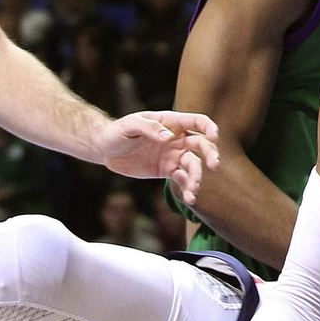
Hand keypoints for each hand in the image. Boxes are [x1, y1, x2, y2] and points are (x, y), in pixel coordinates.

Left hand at [97, 110, 219, 204]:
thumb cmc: (118, 132)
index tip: (214, 138)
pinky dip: (187, 188)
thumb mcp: (130, 125)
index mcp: (171, 122)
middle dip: (210, 154)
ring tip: (194, 190)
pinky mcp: (168, 171)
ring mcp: (174, 156)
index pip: (197, 122)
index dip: (209, 128)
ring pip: (194, 165)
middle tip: (214, 166)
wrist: (106, 150)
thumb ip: (149, 128)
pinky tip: (189, 198)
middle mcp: (177, 139)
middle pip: (201, 145)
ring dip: (197, 177)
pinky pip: (182, 179)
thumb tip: (168, 137)